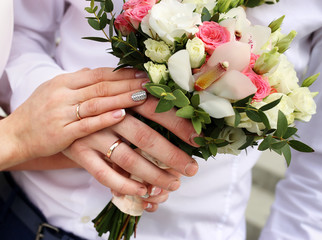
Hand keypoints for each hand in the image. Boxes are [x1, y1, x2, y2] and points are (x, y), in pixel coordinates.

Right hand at [1, 67, 147, 168]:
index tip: (142, 72)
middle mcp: (63, 95)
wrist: (15, 135)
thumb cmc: (38, 112)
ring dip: (121, 98)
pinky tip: (122, 114)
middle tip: (150, 82)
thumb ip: (76, 81)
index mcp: (64, 82)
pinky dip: (105, 119)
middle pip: (101, 87)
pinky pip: (86, 125)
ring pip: (96, 103)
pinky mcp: (62, 134)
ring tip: (142, 95)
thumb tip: (95, 71)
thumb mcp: (53, 89)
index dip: (121, 73)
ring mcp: (62, 114)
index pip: (98, 74)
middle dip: (128, 83)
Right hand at [63, 97, 199, 196]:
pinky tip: (142, 192)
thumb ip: (137, 92)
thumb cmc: (96, 101)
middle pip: (145, 136)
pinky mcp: (80, 152)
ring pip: (128, 159)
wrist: (56, 109)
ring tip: (173, 184)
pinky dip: (124, 184)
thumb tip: (171, 94)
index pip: (155, 108)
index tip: (197, 138)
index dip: (177, 123)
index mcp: (122, 97)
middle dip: (171, 154)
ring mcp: (93, 135)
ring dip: (153, 174)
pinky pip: (103, 173)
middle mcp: (109, 115)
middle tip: (191, 168)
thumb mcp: (114, 91)